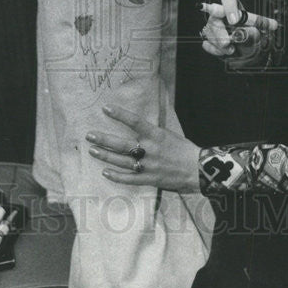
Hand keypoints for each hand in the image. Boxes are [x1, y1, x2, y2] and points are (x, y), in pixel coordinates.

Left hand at [85, 104, 200, 193]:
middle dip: (104, 139)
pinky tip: (105, 172)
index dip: (120, 114)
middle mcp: (150, 150)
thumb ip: (152, 133)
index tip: (106, 108)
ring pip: (121, 161)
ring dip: (105, 156)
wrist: (198, 170)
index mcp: (156, 135)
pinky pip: (129, 178)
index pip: (135, 122)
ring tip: (92, 151)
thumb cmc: (184, 150)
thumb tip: (138, 126)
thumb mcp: (168, 135)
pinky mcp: (149, 179)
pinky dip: (116, 176)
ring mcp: (148, 166)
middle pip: (121, 144)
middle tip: (89, 135)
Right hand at [200, 0, 277, 68]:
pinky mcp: (210, 39)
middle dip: (219, 31)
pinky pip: (207, 43)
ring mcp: (214, 27)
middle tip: (227, 43)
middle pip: (214, 16)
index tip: (235, 21)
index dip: (229, 7)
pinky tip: (225, 52)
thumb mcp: (259, 36)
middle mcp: (223, 15)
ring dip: (219, 43)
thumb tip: (241, 32)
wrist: (252, 55)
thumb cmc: (256, 40)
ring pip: (209, 31)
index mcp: (236, 8)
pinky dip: (216, 50)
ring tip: (232, 50)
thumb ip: (251, 33)